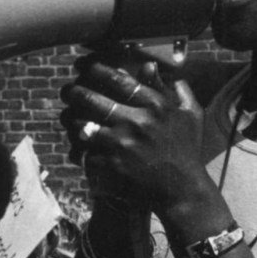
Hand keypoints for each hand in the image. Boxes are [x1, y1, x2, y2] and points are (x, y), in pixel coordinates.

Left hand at [60, 56, 206, 208]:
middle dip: (73, 92)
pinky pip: (82, 153)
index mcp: (155, 106)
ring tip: (67, 118)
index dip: (94, 68)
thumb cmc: (186, 150)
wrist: (182, 192)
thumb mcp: (190, 115)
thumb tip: (149, 65)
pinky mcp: (111, 167)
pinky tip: (77, 147)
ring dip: (69, 120)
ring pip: (80, 125)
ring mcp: (121, 145)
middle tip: (68, 91)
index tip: (83, 66)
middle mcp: (137, 122)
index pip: (117, 79)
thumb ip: (172, 88)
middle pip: (90, 98)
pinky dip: (77, 150)